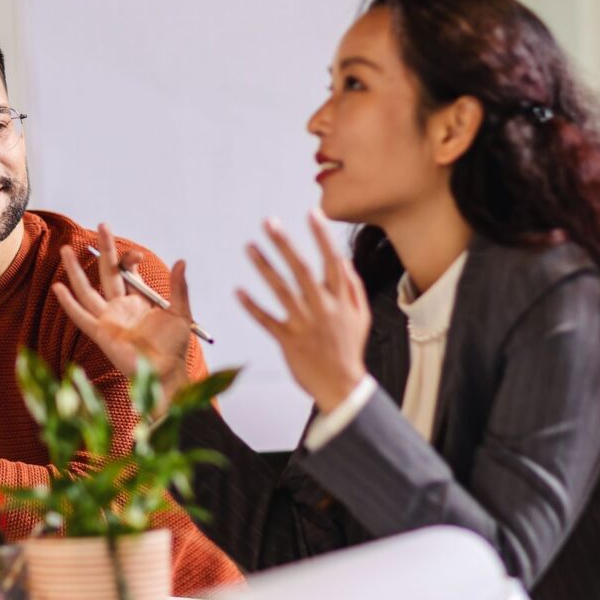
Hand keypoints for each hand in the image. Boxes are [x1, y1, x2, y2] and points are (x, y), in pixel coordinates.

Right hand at [52, 223, 193, 402]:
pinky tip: (57, 288)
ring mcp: (108, 319)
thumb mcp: (180, 313)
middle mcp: (120, 307)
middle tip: (102, 226)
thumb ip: (179, 288)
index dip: (130, 259)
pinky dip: (68, 303)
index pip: (128, 272)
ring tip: (66, 249)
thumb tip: (182, 261)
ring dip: (76, 270)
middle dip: (105, 250)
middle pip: (107, 273)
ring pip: (87, 290)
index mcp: (139, 301)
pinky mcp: (100, 333)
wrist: (165, 372)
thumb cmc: (174, 347)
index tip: (136, 256)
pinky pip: (80, 316)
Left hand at [238, 211, 370, 411]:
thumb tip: (343, 258)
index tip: (312, 213)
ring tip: (249, 247)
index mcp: (341, 300)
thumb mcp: (361, 316)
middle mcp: (322, 308)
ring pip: (281, 290)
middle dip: (285, 244)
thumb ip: (353, 285)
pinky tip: (238, 291)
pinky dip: (252, 306)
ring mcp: (304, 324)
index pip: (332, 261)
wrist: (342, 386)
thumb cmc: (349, 349)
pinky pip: (267, 320)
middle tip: (269, 223)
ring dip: (264, 267)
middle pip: (301, 270)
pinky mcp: (288, 341)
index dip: (322, 236)